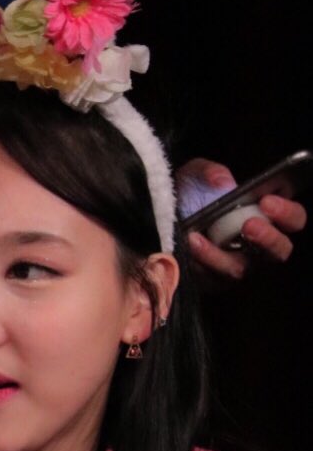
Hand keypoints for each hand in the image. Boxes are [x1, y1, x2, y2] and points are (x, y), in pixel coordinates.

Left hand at [178, 159, 304, 281]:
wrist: (156, 219)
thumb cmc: (187, 196)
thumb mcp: (194, 176)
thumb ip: (208, 171)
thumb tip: (222, 181)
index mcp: (265, 215)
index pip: (293, 218)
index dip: (287, 212)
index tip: (267, 201)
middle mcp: (257, 244)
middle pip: (280, 250)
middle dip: (268, 238)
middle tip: (249, 225)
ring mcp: (236, 264)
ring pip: (241, 269)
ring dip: (220, 256)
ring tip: (198, 238)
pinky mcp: (212, 279)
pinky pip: (210, 278)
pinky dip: (198, 263)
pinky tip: (186, 248)